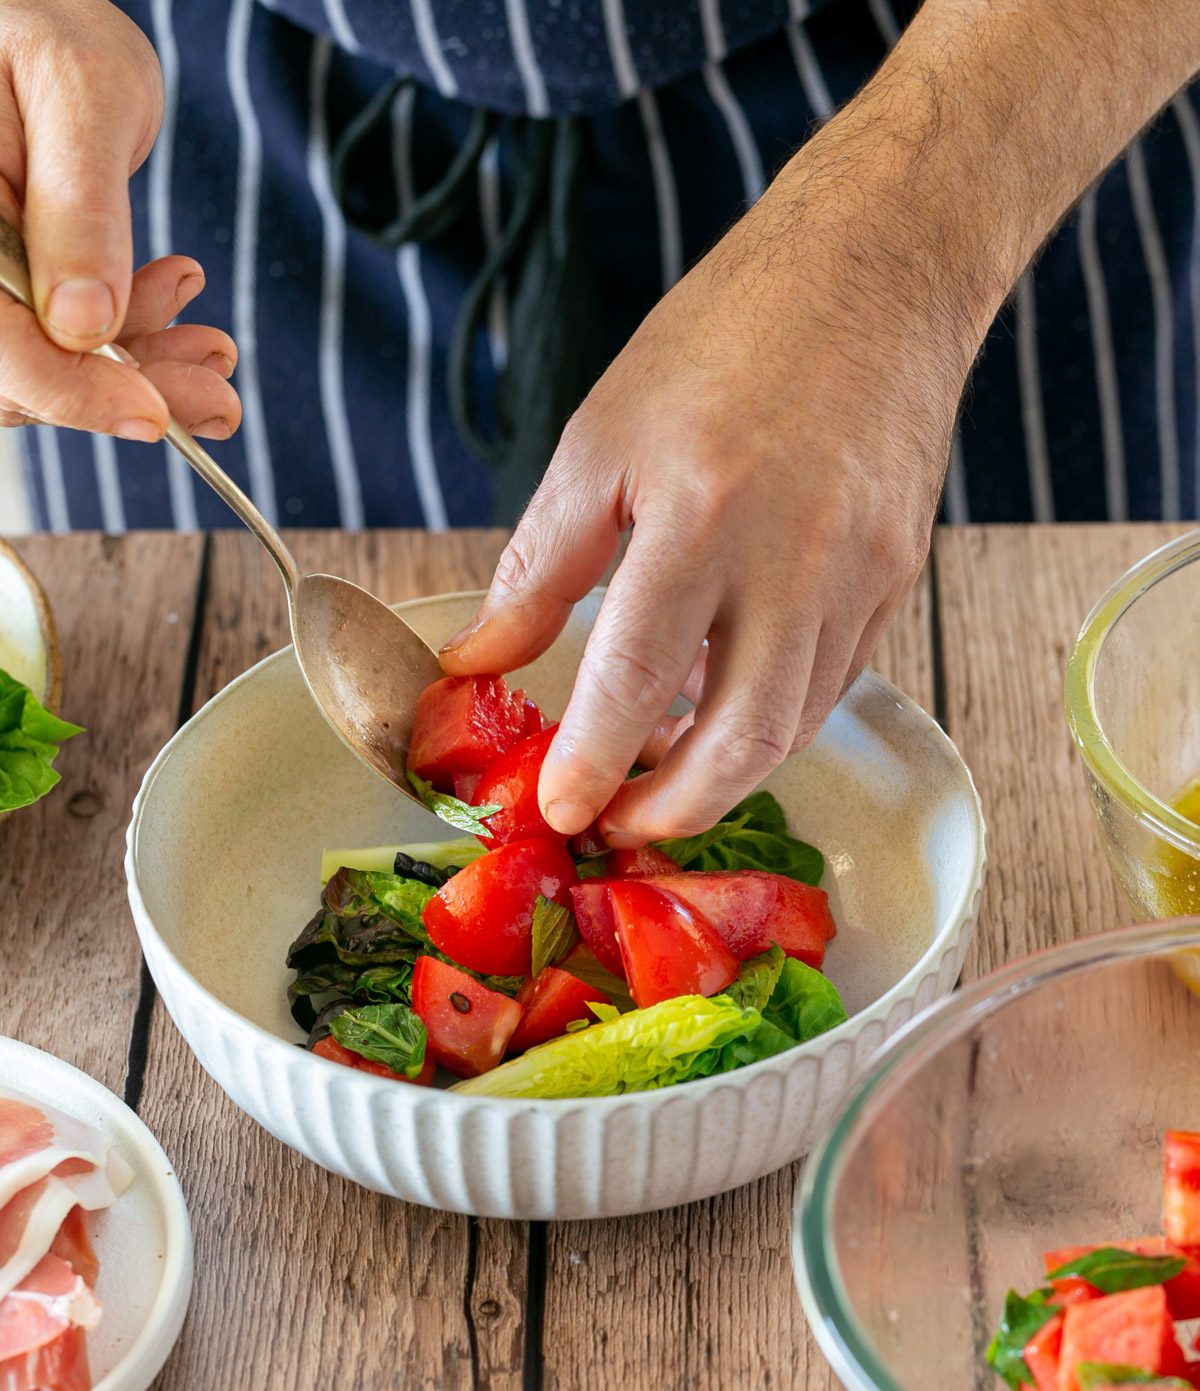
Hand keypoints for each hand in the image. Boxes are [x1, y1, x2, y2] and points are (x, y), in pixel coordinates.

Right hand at [0, 0, 238, 440]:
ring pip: (46, 366)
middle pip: (20, 368)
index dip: (66, 390)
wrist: (38, 15)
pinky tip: (177, 301)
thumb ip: (80, 209)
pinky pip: (59, 341)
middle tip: (219, 397)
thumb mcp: (79, 92)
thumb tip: (84, 326)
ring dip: (140, 371)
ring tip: (213, 349)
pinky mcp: (10, 286)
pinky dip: (130, 340)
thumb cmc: (46, 22)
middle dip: (126, 390)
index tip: (153, 414)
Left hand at [440, 131, 985, 843]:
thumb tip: (477, 660)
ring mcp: (859, 575)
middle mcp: (795, 559)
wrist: (873, 272)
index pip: (636, 678)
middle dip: (676, 808)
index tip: (561, 811)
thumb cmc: (723, 340)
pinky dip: (773, 716)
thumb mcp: (601, 439)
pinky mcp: (896, 577)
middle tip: (621, 821)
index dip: (592, 761)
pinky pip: (833, 682)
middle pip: (742, 739)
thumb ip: (539, 566)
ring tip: (663, 771)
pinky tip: (724, 705)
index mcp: (701, 513)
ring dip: (726, 772)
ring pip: (796, 724)